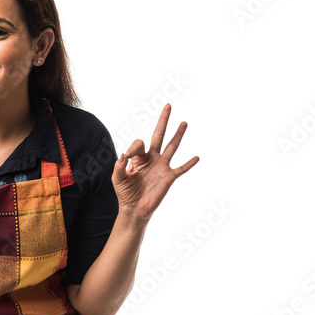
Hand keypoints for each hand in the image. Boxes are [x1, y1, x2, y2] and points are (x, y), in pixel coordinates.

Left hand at [113, 103, 198, 221]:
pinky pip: (181, 169)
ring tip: (184, 122)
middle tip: (168, 106)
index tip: (128, 157)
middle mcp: (152, 158)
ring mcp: (161, 166)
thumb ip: (119, 166)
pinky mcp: (169, 177)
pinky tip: (196, 157)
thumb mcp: (117, 178)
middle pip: (159, 135)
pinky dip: (189, 164)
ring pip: (172, 147)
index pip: (139, 143)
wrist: (134, 208)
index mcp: (138, 157)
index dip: (134, 148)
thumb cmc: (125, 192)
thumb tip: (124, 155)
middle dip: (163, 121)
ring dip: (178, 135)